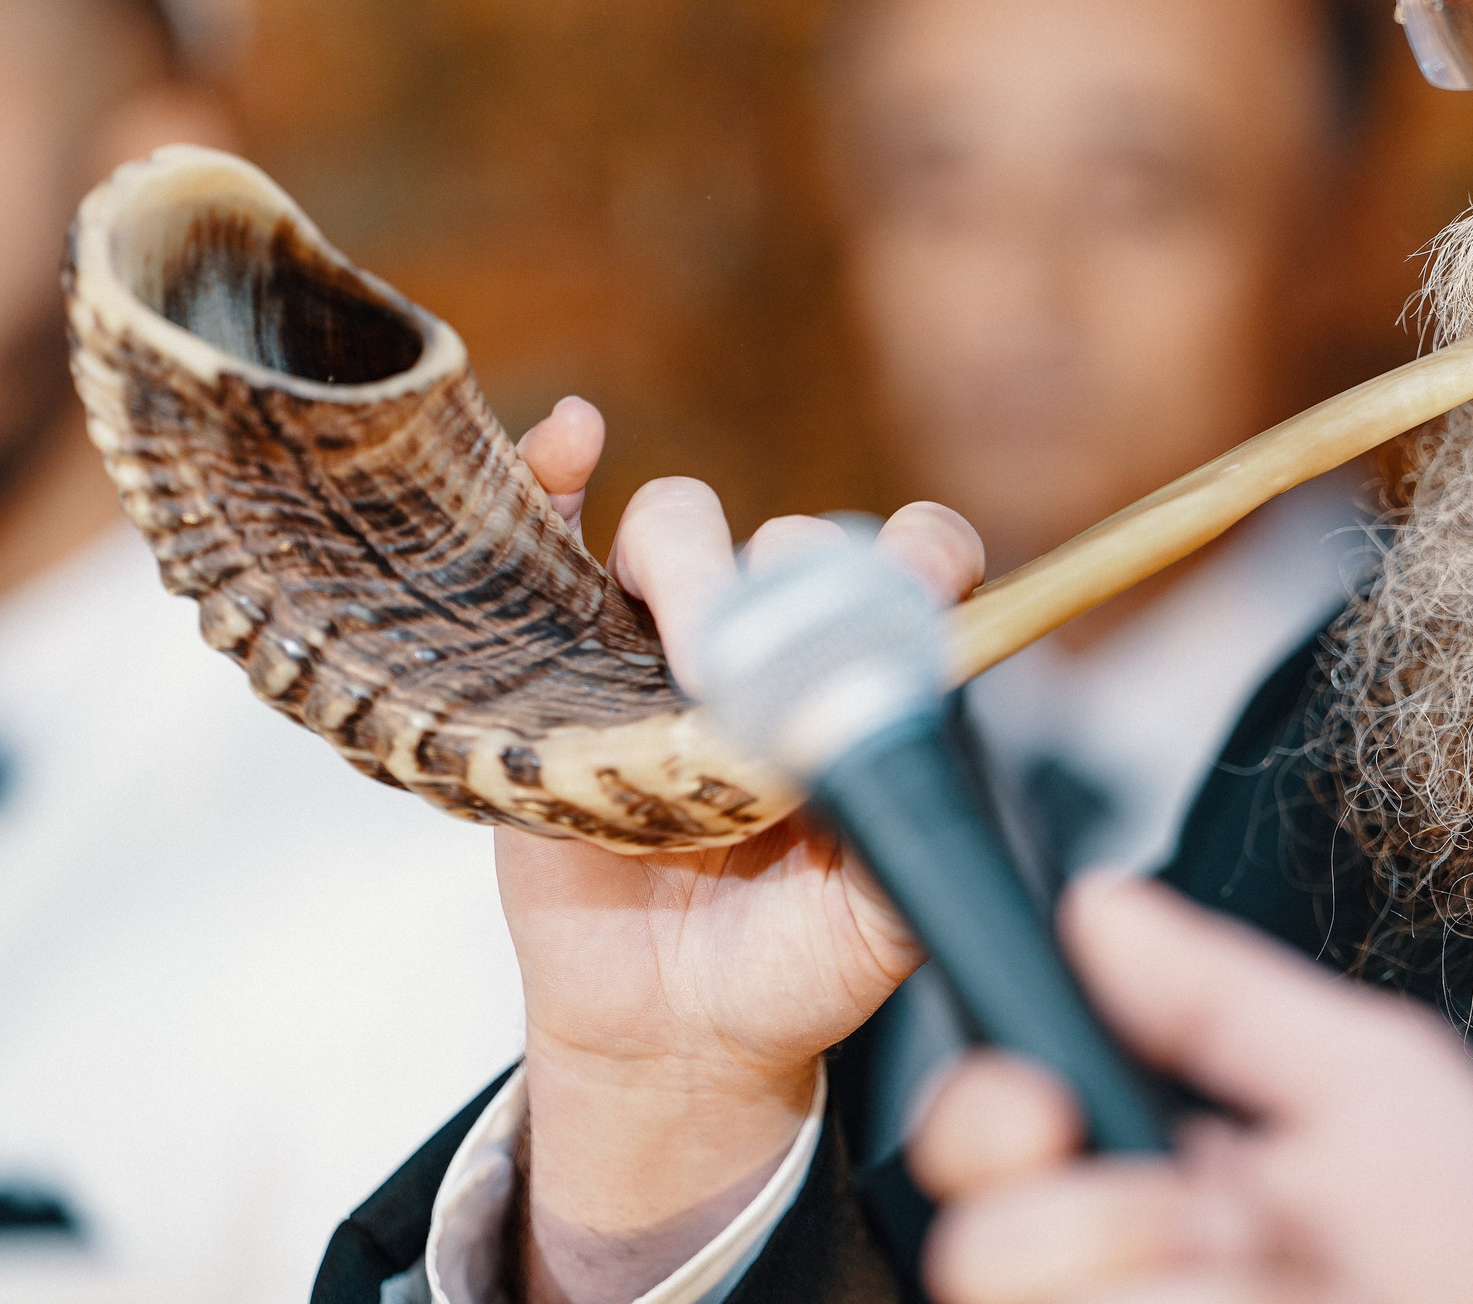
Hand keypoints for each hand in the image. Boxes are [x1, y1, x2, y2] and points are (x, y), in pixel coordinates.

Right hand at [505, 398, 984, 1303]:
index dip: (919, 556)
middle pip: (789, 541)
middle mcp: (776, 641)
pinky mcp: (562, 660)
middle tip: (750, 673)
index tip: (916, 589)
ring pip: (677, 529)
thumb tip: (919, 755)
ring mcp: (665, 645)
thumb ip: (916, 828)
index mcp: (865, 677)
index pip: (912, 565)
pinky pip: (554, 537)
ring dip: (682, 559)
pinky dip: (552, 469)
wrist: (676, 1035)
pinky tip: (574, 438)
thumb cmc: (797, 966)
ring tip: (680, 653)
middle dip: (778, 577)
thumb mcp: (884, 919)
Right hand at [911, 876, 1472, 1303]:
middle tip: (1208, 1218)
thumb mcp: (1382, 1087)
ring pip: (1004, 1289)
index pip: (993, 1131)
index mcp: (1171, 1173)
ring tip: (1267, 1279)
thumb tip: (1101, 905)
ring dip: (1146, 1279)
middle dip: (1081, 1214)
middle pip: (973, 1238)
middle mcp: (1133, 1268)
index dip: (990, 1113)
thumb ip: (1227, 996)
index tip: (1045, 1111)